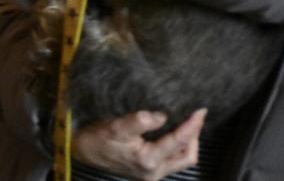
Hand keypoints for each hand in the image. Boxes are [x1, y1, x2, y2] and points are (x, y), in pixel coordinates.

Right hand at [72, 109, 206, 180]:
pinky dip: (177, 147)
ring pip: (181, 160)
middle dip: (194, 137)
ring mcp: (152, 173)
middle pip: (187, 157)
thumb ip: (140, 121)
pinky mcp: (149, 171)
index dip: (192, 125)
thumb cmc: (98, 139)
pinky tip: (172, 134)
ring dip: (187, 143)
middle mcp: (154, 171)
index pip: (178, 141)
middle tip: (194, 118)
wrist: (83, 152)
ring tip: (186, 125)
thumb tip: (163, 116)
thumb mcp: (116, 127)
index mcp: (148, 160)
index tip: (200, 110)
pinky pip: (172, 160)